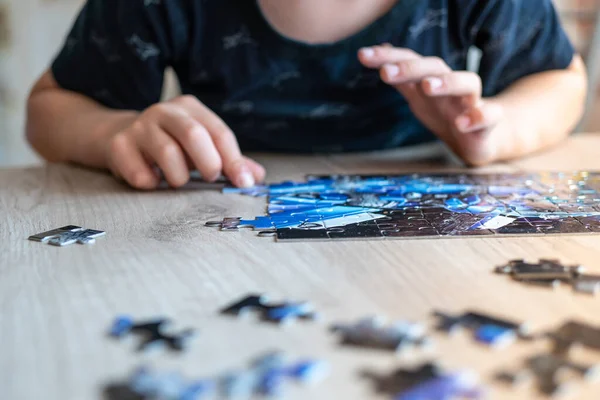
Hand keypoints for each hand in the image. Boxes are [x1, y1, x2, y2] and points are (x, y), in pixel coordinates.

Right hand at [106, 95, 264, 188]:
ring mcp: (139, 126)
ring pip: (168, 153)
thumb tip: (255, 177)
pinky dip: (152, 184)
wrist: (117, 137)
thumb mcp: (201, 148)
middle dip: (209, 163)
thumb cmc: (170, 144)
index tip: (243, 183)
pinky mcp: (118, 146)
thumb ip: (229, 161)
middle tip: (211, 178)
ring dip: (179, 177)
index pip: (219, 133)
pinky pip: (141, 174)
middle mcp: (164, 111)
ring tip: (178, 180)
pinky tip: (152, 180)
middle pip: (194, 134)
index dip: (234, 160)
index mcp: (190, 108)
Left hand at [358, 45, 504, 164]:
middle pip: (435, 67)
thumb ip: (402, 79)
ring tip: (427, 87)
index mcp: (432, 79)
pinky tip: (462, 123)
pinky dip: (477, 117)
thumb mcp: (419, 97)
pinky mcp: (487, 122)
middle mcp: (451, 86)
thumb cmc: (446, 113)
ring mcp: (471, 102)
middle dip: (410, 68)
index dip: (387, 57)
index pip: (410, 60)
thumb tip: (379, 55)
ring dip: (447, 83)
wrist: (479, 138)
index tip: (362, 55)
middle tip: (386, 72)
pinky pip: (488, 115)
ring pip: (467, 83)